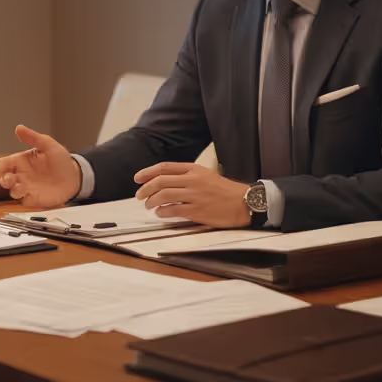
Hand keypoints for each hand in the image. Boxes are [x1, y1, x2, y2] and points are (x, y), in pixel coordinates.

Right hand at [0, 125, 80, 207]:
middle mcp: (21, 175)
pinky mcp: (34, 198)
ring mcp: (27, 187)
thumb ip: (33, 137)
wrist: (74, 177)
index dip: (0, 166)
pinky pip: (24, 201)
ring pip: (12, 191)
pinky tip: (30, 194)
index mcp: (21, 161)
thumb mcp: (48, 145)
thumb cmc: (61, 160)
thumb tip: (19, 128)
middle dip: (4, 180)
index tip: (4, 167)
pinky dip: (24, 199)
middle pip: (4, 179)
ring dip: (14, 190)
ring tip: (22, 188)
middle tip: (10, 179)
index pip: (3, 164)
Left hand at [134, 163, 252, 228]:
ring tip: (148, 205)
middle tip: (138, 195)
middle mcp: (193, 180)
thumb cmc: (225, 190)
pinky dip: (162, 212)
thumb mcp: (206, 175)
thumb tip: (165, 183)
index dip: (147, 172)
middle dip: (145, 189)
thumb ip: (187, 176)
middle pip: (160, 181)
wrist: (245, 202)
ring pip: (163, 196)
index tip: (137, 178)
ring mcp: (194, 195)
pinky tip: (160, 213)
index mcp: (194, 169)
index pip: (165, 167)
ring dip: (151, 201)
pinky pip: (173, 211)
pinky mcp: (197, 211)